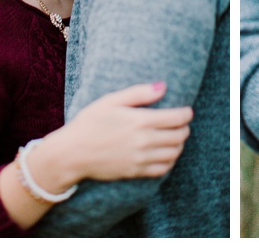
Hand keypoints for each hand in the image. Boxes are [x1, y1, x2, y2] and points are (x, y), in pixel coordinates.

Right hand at [34, 82, 192, 190]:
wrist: (71, 153)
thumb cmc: (89, 122)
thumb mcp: (111, 100)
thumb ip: (139, 93)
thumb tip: (163, 86)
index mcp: (140, 121)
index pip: (177, 118)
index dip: (186, 114)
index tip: (187, 111)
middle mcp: (144, 141)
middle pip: (179, 136)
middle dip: (184, 128)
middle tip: (182, 124)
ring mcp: (140, 159)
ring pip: (173, 153)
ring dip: (179, 145)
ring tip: (175, 138)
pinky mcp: (135, 172)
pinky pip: (162, 169)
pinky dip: (170, 162)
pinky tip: (166, 154)